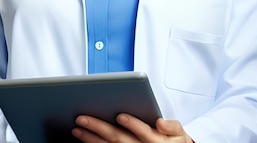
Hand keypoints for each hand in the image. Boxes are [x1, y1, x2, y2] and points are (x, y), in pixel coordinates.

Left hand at [71, 115, 193, 141]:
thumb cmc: (172, 142)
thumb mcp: (180, 134)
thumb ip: (172, 127)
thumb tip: (161, 122)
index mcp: (156, 141)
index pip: (144, 132)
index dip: (133, 124)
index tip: (120, 115)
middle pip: (119, 140)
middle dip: (99, 128)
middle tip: (81, 118)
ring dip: (91, 140)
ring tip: (76, 129)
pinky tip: (82, 141)